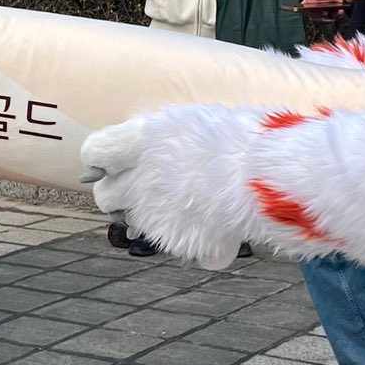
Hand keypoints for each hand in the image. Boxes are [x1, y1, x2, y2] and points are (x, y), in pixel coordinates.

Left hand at [80, 110, 252, 270]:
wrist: (269, 172)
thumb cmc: (239, 136)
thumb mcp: (192, 124)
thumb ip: (159, 141)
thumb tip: (140, 150)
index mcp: (139, 142)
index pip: (95, 153)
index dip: (104, 159)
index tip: (117, 160)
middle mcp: (138, 179)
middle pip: (105, 195)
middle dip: (120, 193)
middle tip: (147, 187)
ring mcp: (154, 214)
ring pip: (131, 221)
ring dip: (148, 214)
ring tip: (184, 201)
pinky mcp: (175, 240)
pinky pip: (171, 240)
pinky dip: (187, 235)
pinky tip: (213, 219)